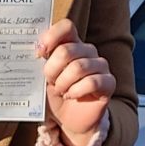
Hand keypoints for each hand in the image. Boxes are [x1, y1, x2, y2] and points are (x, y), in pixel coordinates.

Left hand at [37, 19, 114, 145]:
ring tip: (60, 91)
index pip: (66, 26)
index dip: (51, 37)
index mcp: (71, 43)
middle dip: (52, 69)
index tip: (39, 53)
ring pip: (79, 67)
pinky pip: (92, 82)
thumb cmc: (55, 93)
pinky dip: (76, 91)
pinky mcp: (109, 82)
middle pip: (68, 50)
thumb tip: (35, 51)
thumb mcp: (43, 76)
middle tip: (49, 81)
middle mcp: (88, 51)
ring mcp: (100, 65)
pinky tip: (70, 96)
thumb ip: (40, 61)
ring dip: (63, 82)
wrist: (68, 118)